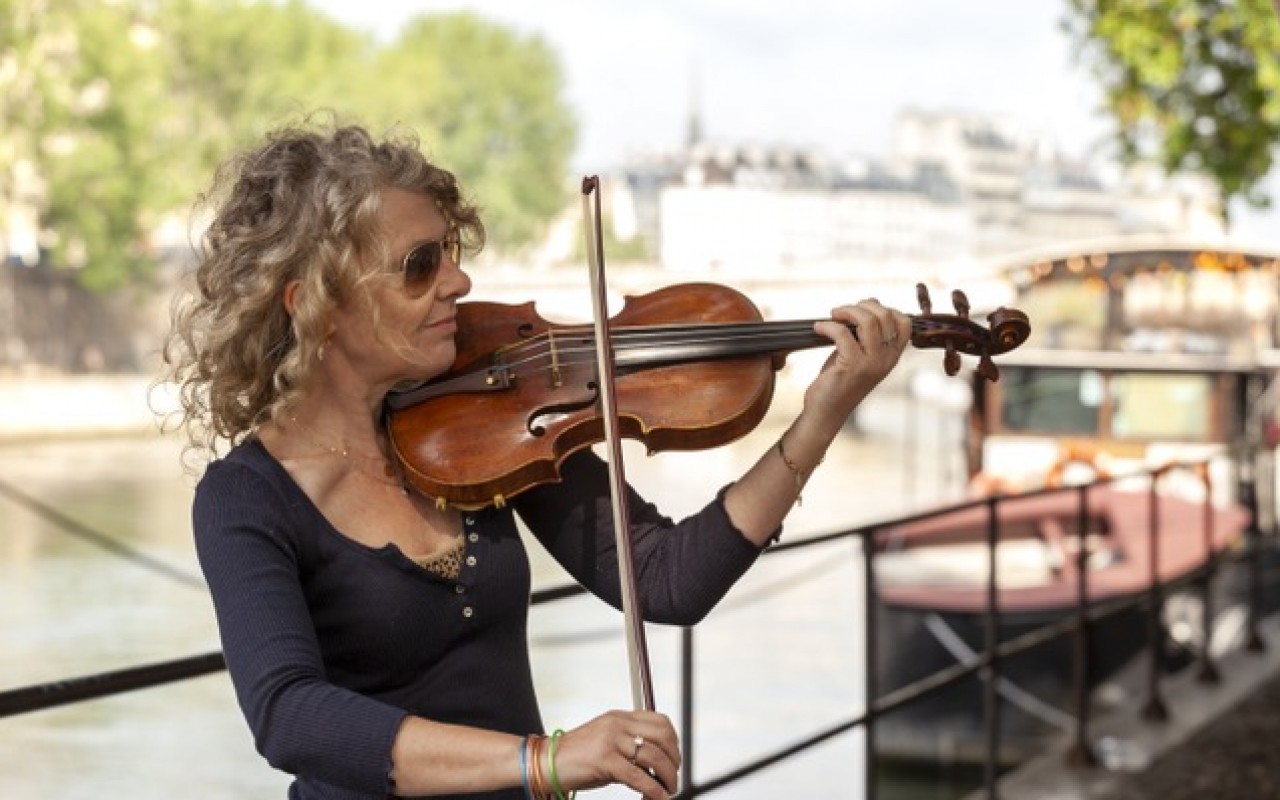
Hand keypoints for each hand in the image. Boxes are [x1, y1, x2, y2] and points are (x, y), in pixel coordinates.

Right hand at [551, 710, 679, 799]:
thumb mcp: (606, 743)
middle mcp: (617, 724)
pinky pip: (639, 777)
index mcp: (619, 717)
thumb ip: (629, 747)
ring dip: (668, 777)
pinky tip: (658, 797)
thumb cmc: (576, 757)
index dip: (674, 741)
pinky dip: (654, 790)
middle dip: (674, 759)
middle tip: (673, 777)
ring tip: (668, 790)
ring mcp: (611, 741)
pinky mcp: (604, 760)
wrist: (544, 762)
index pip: (660, 721)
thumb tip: (657, 766)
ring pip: (655, 757)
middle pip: (662, 736)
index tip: (675, 758)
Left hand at [802, 298, 910, 425]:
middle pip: (885, 316)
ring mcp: (871, 363)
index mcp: (892, 356)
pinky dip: (828, 326)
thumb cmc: (840, 381)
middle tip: (842, 312)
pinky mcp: (851, 366)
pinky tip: (819, 328)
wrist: (826, 411)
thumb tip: (868, 303)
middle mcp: (886, 359)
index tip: (863, 309)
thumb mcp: (861, 355)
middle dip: (862, 306)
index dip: (885, 308)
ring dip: (847, 311)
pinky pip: (843, 333)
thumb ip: (867, 334)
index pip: (905, 323)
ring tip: (833, 315)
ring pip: (868, 321)